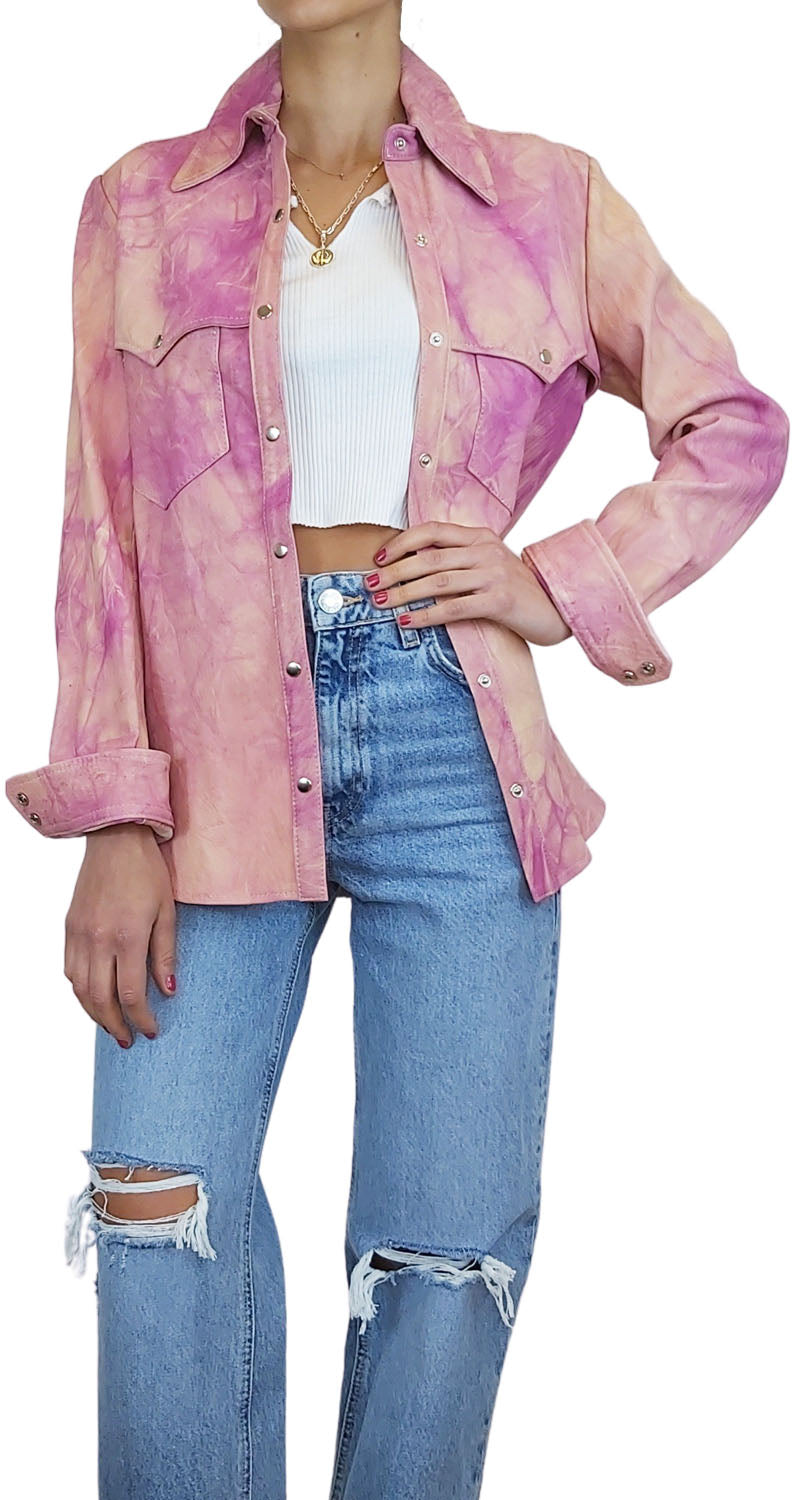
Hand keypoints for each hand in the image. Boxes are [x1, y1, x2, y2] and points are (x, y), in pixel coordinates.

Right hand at [64, 824, 176, 1046]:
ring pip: (80, 989)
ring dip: (95, 1013)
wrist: (115, 839)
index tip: (151, 1030)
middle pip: (101, 999)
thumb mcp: (167, 912)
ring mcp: (79, 934)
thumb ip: (165, 954)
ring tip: (112, 1025)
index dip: (141, 1018)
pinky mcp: (70, 927)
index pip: (131, 994)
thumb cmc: (147, 872)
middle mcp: (98, 939)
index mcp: (127, 936)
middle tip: (129, 1039)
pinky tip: (94, 996)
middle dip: (116, 1025)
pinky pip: (70, 969)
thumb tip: (168, 991)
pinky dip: (80, 990)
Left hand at [366, 522, 571, 645]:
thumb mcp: (489, 565)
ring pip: (437, 582)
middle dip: (394, 572)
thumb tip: (415, 567)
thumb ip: (460, 560)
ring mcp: (493, 575)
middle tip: (369, 585)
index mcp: (480, 537)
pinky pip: (453, 608)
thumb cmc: (517, 590)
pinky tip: (407, 621)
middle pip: (429, 558)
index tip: (379, 558)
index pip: (432, 531)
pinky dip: (426, 615)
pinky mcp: (499, 601)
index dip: (402, 543)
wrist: (557, 607)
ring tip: (382, 603)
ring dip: (404, 593)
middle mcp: (486, 551)